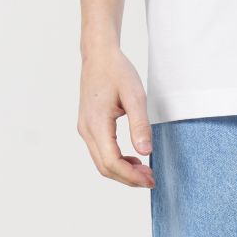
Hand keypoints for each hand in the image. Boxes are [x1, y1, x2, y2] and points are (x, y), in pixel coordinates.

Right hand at [78, 44, 155, 187]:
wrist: (99, 56)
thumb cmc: (117, 72)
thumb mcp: (135, 96)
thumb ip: (140, 125)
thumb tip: (145, 152)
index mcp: (96, 123)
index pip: (111, 161)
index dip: (131, 176)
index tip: (151, 179)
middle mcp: (87, 129)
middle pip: (105, 167)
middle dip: (128, 178)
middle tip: (151, 180)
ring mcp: (85, 129)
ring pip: (101, 162)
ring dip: (122, 171)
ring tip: (145, 171)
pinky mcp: (89, 127)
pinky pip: (101, 152)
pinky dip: (116, 161)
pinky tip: (133, 160)